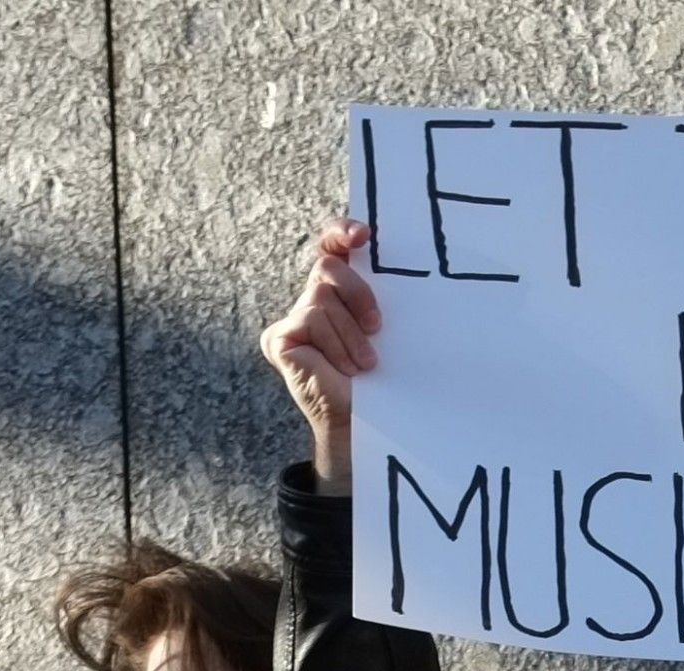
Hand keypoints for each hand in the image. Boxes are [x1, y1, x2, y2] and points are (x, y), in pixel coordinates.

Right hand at [263, 217, 380, 489]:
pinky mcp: (279, 339)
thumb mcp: (385, 333)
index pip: (331, 246)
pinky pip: (309, 322)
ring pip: (321, 300)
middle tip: (377, 327)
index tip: (363, 235)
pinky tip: (343, 369)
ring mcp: (293, 320)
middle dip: (358, 293)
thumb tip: (404, 269)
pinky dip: (334, 346)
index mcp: (339, 293)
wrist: (363, 425)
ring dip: (351, 336)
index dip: (341, 232)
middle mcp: (312, 300)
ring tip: (363, 365)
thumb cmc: (381, 380)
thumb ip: (379, 299)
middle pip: (328, 267)